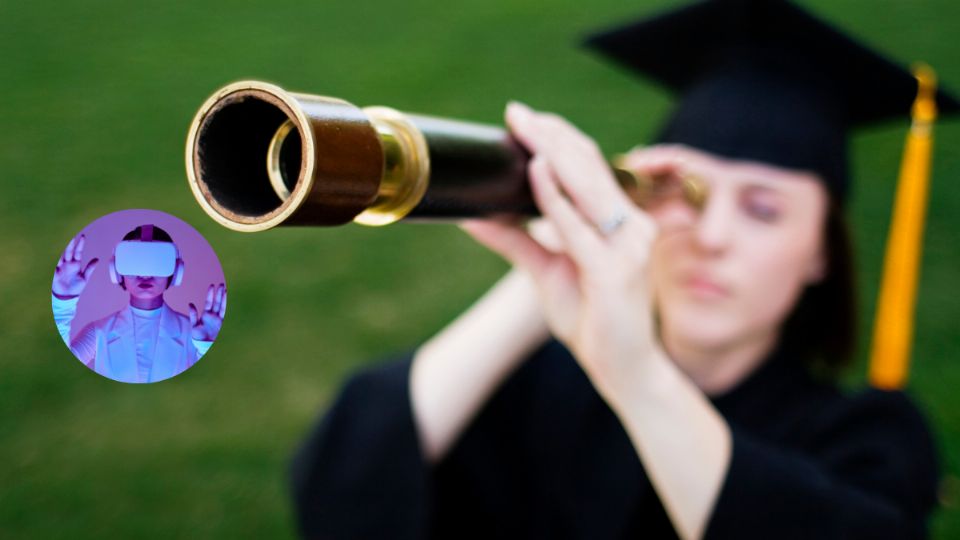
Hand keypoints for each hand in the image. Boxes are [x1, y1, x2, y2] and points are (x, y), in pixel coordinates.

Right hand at [52, 233, 98, 298]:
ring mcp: (60, 267)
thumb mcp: (84, 278)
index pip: (78, 252)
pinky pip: (54, 265)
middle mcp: (67, 264)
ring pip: (61, 256)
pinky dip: (54, 260)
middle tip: (73, 236)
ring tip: (63, 241)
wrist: (67, 297)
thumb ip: (90, 268)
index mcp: (75, 264)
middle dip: (70, 244)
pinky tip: (54, 254)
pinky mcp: (55, 273)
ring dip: (62, 249)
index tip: (83, 236)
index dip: (80, 245)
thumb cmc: (76, 287)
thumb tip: (97, 259)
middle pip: (69, 252)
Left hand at [189, 283, 225, 341]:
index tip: (212, 285)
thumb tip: (190, 303)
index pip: (208, 302)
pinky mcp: (223, 324)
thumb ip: (193, 315)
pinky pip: (225, 314)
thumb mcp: (194, 325)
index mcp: (206, 315)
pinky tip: (229, 301)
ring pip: (222, 306)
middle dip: (219, 294)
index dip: (210, 294)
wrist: (205, 346)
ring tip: (226, 290)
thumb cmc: (198, 336)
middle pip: (217, 302)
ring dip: (224, 298)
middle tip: (221, 284)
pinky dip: (227, 308)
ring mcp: (218, 319)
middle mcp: (213, 315)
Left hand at [460, 102, 663, 396]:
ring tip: (524, 126)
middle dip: (550, 136)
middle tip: (515, 112)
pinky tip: (535, 170)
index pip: (590, 167)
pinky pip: (578, 227)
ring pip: (586, 187)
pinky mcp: (614, 272)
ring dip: (552, 151)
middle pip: (588, 167)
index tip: (523, 118)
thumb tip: (472, 214)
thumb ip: (516, 240)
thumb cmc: (592, 319)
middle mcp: (632, 228)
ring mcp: (627, 248)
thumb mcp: (547, 272)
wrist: (624, 370)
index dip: (558, 138)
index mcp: (622, 222)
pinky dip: (555, 196)